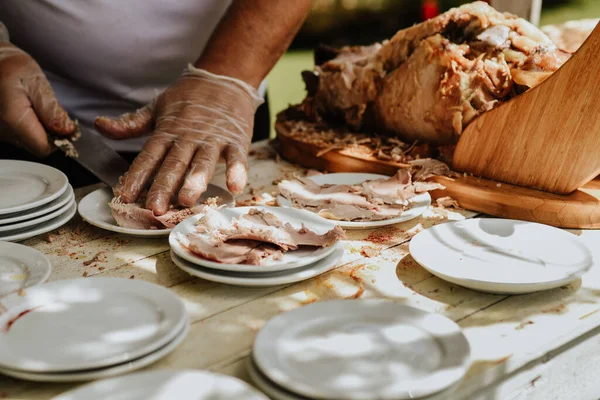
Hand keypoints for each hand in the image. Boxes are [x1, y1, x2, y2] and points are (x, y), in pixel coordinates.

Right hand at [0, 43, 76, 155]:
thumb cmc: (9, 65)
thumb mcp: (35, 81)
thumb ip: (51, 108)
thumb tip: (67, 130)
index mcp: (12, 118)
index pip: (42, 147)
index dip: (57, 139)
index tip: (64, 126)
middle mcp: (1, 130)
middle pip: (34, 146)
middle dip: (47, 132)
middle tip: (46, 109)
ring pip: (26, 141)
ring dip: (35, 128)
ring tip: (31, 105)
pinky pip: (16, 135)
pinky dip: (24, 125)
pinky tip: (22, 109)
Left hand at [95, 64, 262, 214]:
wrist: (224, 78)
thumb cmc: (189, 98)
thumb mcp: (157, 107)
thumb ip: (131, 123)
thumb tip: (99, 125)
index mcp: (167, 132)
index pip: (149, 157)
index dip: (137, 176)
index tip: (126, 196)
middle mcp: (189, 137)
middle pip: (174, 164)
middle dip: (164, 187)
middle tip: (156, 209)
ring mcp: (213, 139)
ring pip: (203, 162)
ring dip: (196, 181)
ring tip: (188, 200)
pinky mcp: (236, 140)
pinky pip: (237, 157)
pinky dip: (237, 171)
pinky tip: (235, 187)